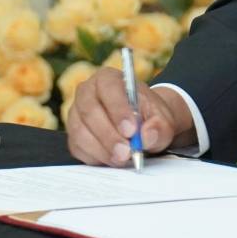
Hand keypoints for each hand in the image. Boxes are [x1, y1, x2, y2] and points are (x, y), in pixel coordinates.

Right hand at [65, 67, 193, 166]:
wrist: (144, 125)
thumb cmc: (150, 116)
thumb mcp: (163, 119)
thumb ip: (159, 126)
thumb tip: (147, 136)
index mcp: (108, 78)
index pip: (108, 88)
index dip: (118, 109)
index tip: (131, 131)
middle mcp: (87, 92)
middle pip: (90, 111)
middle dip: (109, 135)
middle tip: (126, 152)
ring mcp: (76, 114)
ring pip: (81, 132)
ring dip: (102, 149)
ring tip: (123, 158)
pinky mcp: (73, 135)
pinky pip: (78, 147)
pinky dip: (95, 157)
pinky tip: (112, 159)